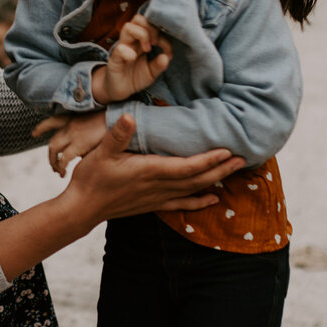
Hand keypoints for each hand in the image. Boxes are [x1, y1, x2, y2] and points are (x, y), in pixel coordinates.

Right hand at [0, 114, 243, 279]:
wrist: (82, 209)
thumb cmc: (90, 178)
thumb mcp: (100, 152)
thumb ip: (117, 135)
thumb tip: (128, 117)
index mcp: (148, 171)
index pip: (186, 166)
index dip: (208, 159)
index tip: (227, 150)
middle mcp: (158, 186)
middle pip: (197, 179)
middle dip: (222, 169)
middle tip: (244, 158)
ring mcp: (157, 198)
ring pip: (194, 190)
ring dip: (216, 181)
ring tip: (236, 172)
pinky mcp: (153, 204)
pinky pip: (182, 205)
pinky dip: (200, 201)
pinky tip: (214, 199)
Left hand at [34, 111, 110, 176]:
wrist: (122, 116)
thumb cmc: (115, 121)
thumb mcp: (98, 123)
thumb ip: (89, 134)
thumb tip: (88, 148)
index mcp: (74, 117)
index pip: (52, 121)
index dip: (42, 128)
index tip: (34, 133)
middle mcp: (70, 125)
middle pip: (52, 141)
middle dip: (50, 155)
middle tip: (52, 164)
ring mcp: (73, 134)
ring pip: (53, 150)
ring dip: (53, 162)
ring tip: (57, 172)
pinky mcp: (79, 144)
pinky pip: (63, 159)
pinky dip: (61, 167)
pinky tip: (63, 174)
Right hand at [91, 15, 171, 103]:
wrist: (119, 90)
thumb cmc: (135, 77)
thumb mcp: (152, 73)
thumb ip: (159, 65)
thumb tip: (166, 57)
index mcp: (141, 41)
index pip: (152, 26)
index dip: (163, 35)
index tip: (168, 52)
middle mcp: (131, 41)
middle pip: (139, 19)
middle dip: (151, 29)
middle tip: (155, 44)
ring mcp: (122, 47)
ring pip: (128, 27)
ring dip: (141, 35)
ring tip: (147, 50)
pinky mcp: (115, 58)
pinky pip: (120, 48)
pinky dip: (129, 52)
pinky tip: (133, 59)